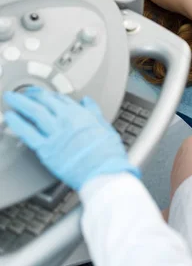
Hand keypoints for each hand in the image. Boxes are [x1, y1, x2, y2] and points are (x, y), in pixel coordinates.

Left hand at [3, 87, 139, 190]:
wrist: (104, 173)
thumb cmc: (108, 154)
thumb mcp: (105, 127)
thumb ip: (94, 112)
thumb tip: (88, 102)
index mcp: (80, 114)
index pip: (61, 99)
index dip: (49, 95)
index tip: (43, 94)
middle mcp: (66, 120)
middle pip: (44, 101)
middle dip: (32, 94)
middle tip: (23, 91)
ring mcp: (55, 134)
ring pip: (33, 112)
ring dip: (20, 102)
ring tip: (11, 97)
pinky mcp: (46, 150)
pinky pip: (27, 133)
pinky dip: (17, 123)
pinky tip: (10, 117)